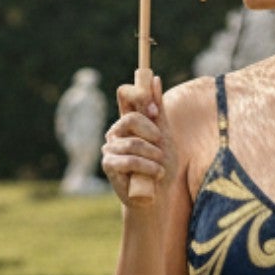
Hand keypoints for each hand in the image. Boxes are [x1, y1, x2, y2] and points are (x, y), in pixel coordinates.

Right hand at [102, 75, 173, 207]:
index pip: (125, 95)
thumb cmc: (161, 165)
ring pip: (133, 143)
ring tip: (161, 166)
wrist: (158, 195)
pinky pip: (129, 160)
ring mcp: (110, 147)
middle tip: (162, 146)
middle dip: (151, 132)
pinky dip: (148, 167)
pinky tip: (156, 173)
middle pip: (131, 118)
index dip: (139, 95)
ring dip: (153, 156)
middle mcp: (116, 131)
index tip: (155, 111)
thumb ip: (159, 110)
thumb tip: (154, 78)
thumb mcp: (165, 136)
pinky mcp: (109, 165)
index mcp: (128, 121)